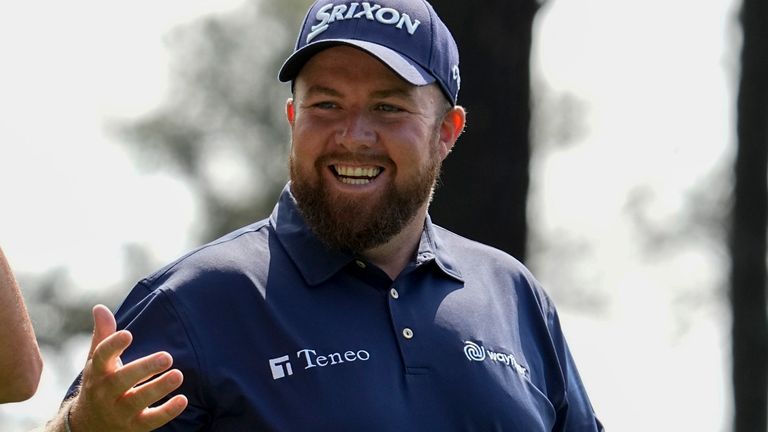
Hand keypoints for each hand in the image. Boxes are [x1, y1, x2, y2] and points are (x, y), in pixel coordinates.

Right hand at [68, 305, 187, 430]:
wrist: (89, 426)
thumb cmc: (100, 384)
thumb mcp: (96, 361)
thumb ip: (103, 335)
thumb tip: (100, 307)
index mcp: (98, 372)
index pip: (102, 357)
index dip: (113, 346)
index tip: (128, 334)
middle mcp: (106, 392)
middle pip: (122, 380)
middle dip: (143, 368)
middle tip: (167, 357)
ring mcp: (119, 411)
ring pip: (137, 401)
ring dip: (158, 388)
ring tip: (178, 375)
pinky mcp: (134, 426)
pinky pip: (150, 421)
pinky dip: (166, 412)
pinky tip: (182, 399)